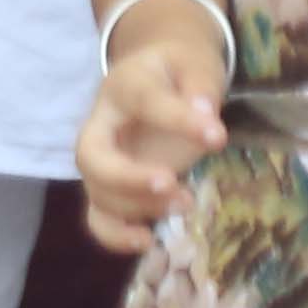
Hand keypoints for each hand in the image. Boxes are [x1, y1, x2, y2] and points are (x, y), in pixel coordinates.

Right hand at [74, 1, 227, 251]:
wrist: (157, 76)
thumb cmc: (177, 73)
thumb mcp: (193, 65)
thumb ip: (200, 86)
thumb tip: (206, 116)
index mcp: (123, 85)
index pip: (143, 101)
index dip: (177, 119)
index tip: (217, 137)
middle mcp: (101, 124)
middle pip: (90, 155)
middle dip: (127, 176)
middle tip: (169, 182)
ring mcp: (102, 160)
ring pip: (97, 191)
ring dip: (137, 206)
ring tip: (185, 203)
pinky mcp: (110, 187)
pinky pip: (98, 217)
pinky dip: (115, 236)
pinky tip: (148, 241)